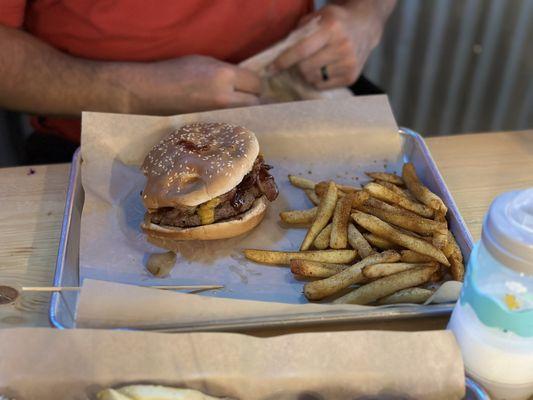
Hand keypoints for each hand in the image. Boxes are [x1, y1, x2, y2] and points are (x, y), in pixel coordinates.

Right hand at [124, 55, 260, 114]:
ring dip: (245, 109)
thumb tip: (244, 79)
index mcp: (224, 76)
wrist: (152, 91)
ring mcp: (219, 114)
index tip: (251, 82)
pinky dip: (234, 117)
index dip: (256, 82)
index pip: (256, 83)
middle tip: (247, 94)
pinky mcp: (212, 124)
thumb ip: (227, 70)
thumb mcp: (205, 61)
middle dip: (254, 97)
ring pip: (246, 114)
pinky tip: (227, 113)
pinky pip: (232, 121)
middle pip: (256, 102)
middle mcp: (225, 97)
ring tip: (237, 104)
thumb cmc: (175, 70)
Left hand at [272, 2, 391, 89]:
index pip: (302, 50)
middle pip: (306, 68)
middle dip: (296, 67)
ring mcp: (349, 64)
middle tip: (298, 62)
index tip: (270, 69)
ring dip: (306, 74)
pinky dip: (317, 80)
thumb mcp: (317, 18)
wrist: (365, 26)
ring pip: (313, 79)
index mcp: (332, 29)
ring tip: (312, 63)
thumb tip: (275, 55)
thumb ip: (298, 34)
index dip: (283, 61)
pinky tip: (322, 69)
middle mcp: (342, 46)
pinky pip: (322, 86)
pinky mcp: (351, 77)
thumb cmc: (335, 21)